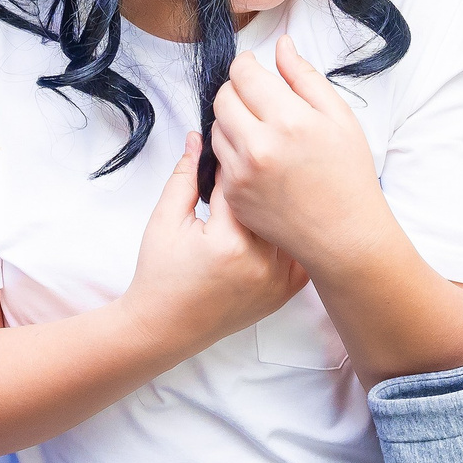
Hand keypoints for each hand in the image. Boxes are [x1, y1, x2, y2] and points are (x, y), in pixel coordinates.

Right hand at [120, 134, 305, 350]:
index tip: (234, 144)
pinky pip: (301, 252)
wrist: (167, 326)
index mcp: (228, 241)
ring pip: (293, 224)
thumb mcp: (165, 220)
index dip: (237, 158)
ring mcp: (277, 280)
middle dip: (265, 179)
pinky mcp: (285, 292)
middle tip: (259, 162)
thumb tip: (199, 136)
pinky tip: (288, 217)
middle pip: (274, 201)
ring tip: (278, 185)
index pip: (243, 182)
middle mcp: (260, 262)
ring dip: (287, 203)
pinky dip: (295, 234)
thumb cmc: (161, 275)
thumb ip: (186, 176)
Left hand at [209, 36, 387, 270]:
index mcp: (288, 120)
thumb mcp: (338, 117)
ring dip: (232, 119)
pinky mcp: (231, 196)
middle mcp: (258, 146)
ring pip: (216, 127)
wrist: (343, 235)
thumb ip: (304, 76)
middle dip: (236, 89)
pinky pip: (219, 158)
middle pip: (223, 97)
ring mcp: (240, 174)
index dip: (246, 64)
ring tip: (260, 128)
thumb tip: (281, 44)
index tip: (254, 67)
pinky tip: (259, 157)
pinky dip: (232, 149)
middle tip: (256, 97)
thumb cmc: (348, 175)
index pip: (244, 74)